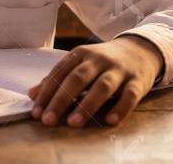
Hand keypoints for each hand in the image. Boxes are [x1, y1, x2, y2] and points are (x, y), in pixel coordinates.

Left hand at [27, 36, 163, 127]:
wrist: (140, 49)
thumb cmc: (103, 61)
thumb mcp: (80, 63)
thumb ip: (57, 78)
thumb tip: (32, 94)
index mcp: (82, 54)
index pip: (60, 72)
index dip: (47, 92)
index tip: (36, 111)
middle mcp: (99, 59)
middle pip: (78, 78)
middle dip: (61, 99)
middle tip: (48, 120)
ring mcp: (119, 69)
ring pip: (102, 86)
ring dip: (87, 104)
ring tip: (73, 123)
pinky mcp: (138, 81)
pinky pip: (130, 95)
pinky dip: (121, 108)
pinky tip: (110, 121)